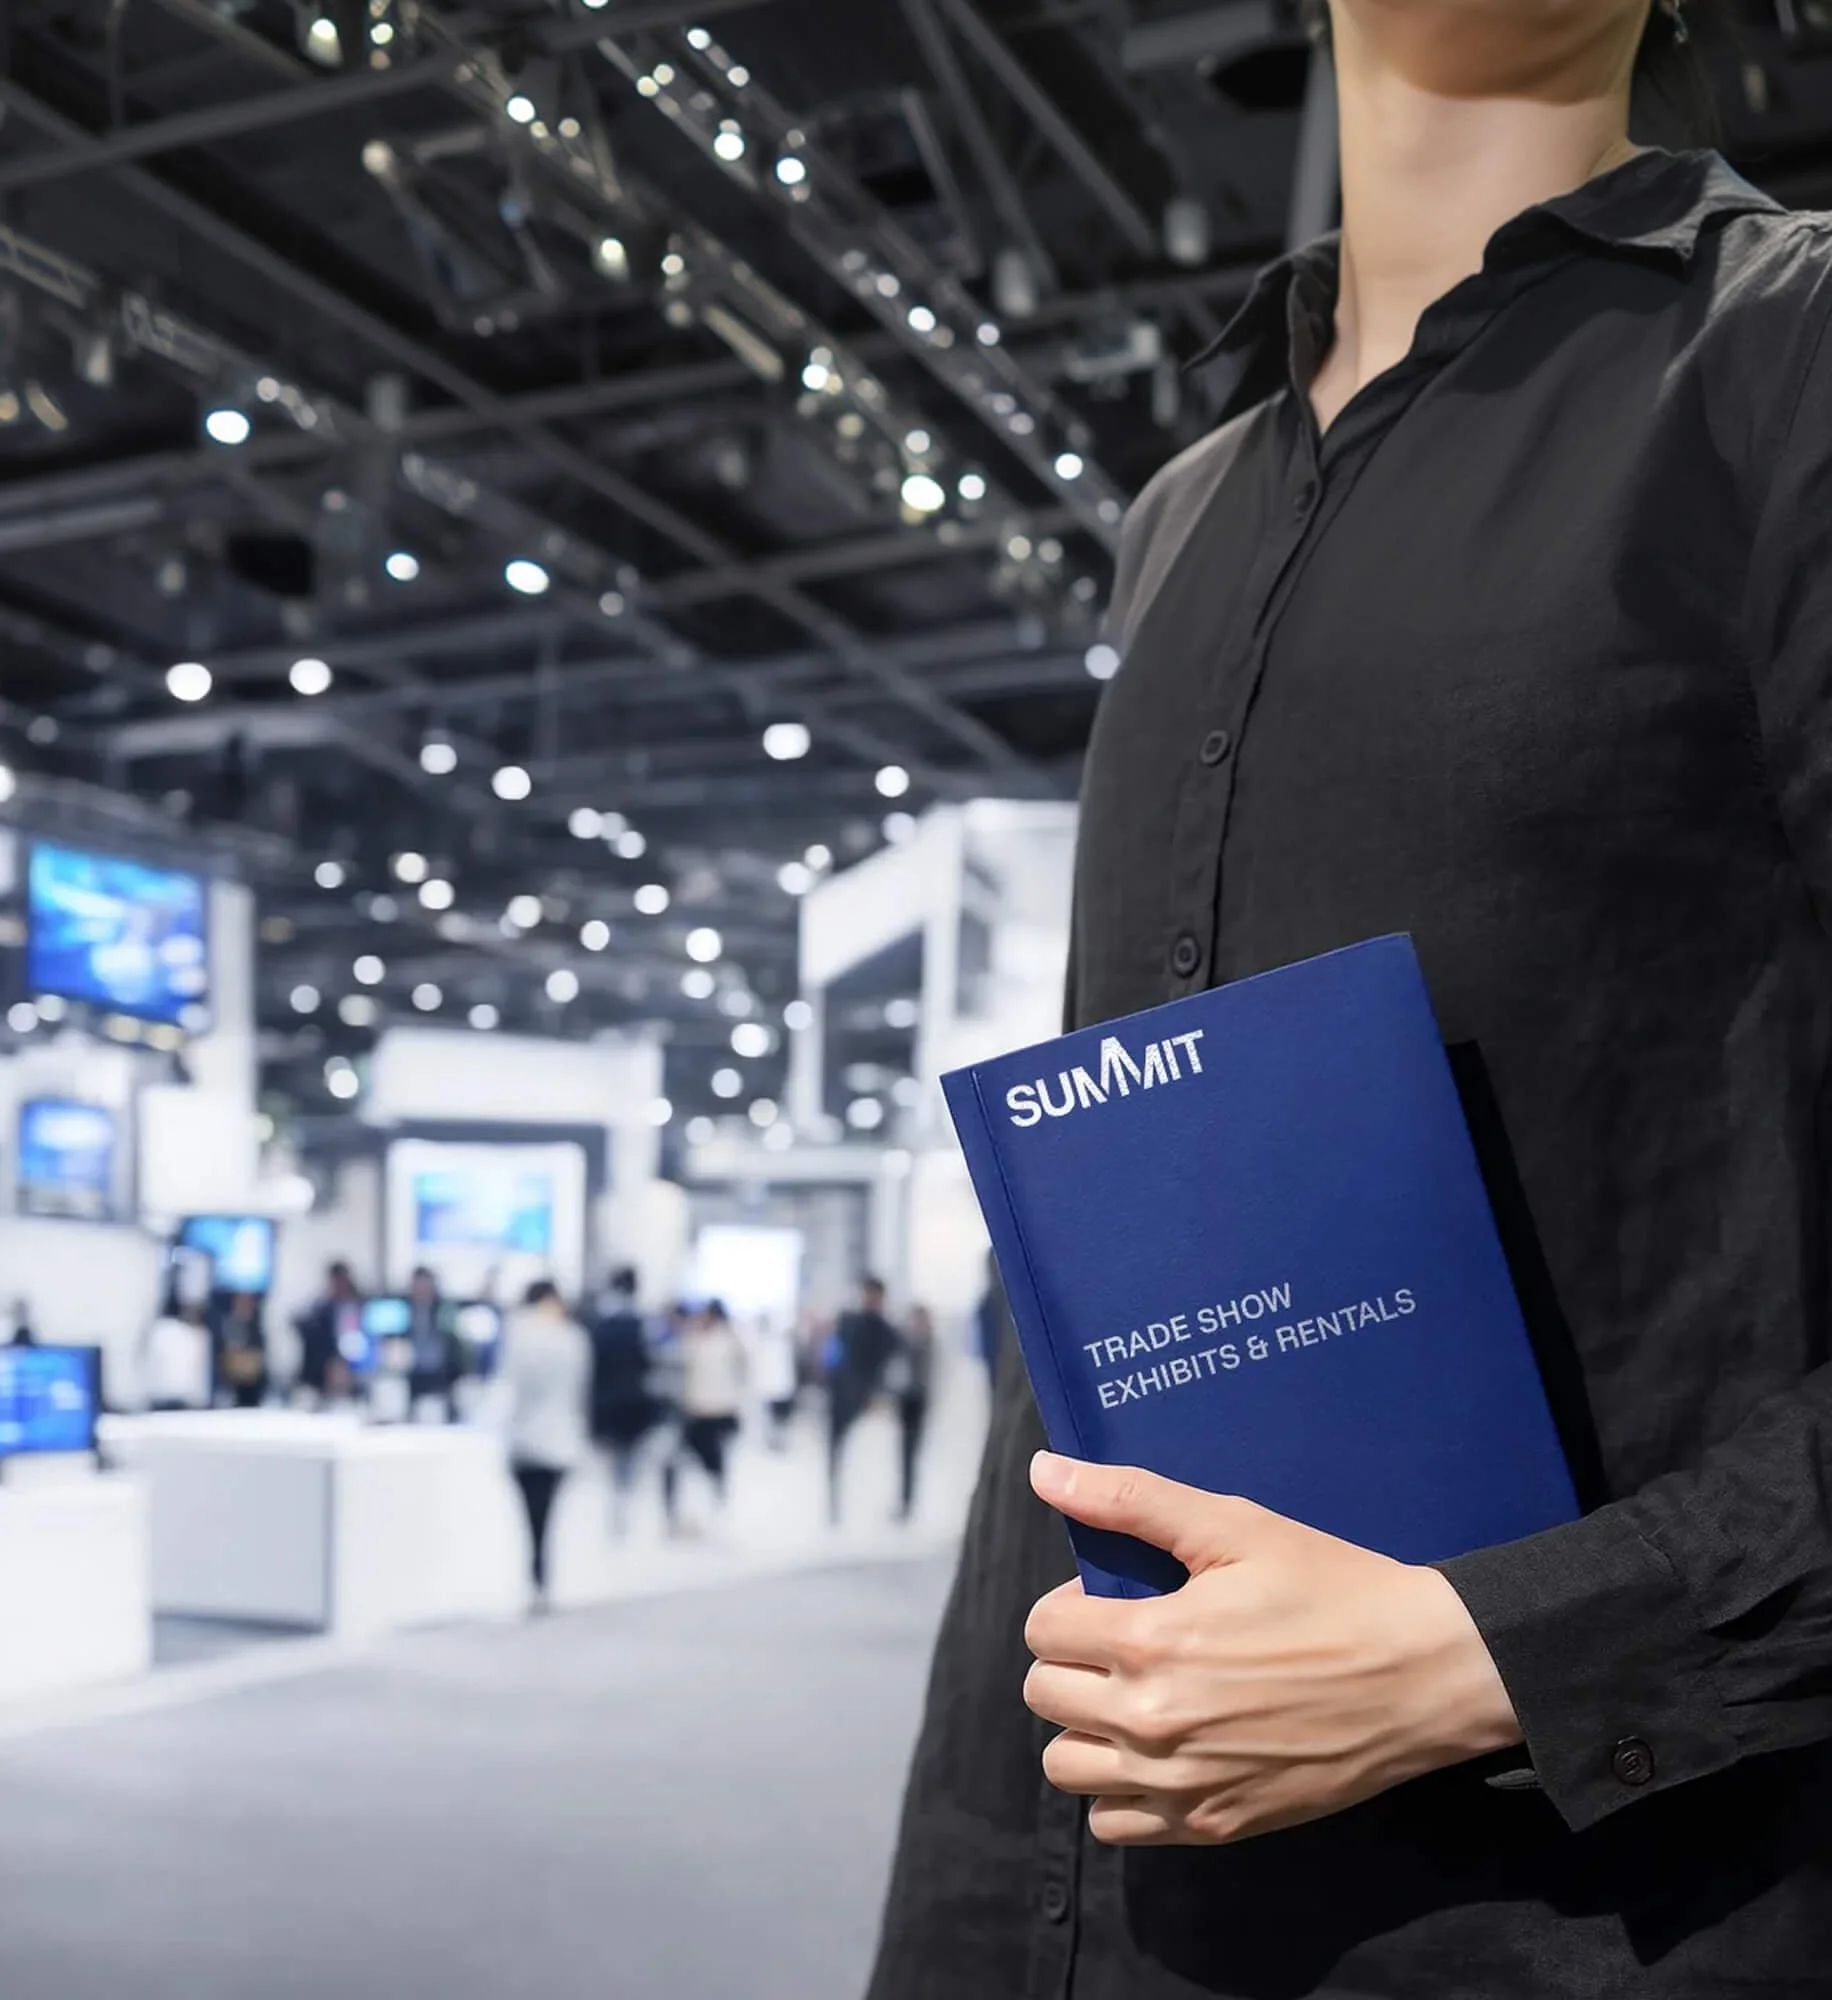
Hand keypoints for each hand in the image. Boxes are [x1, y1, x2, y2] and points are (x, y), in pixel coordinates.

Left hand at [1023, 1452, 1521, 1845]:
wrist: (1421, 1673)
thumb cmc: (1330, 1589)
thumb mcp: (1233, 1526)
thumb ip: (1129, 1499)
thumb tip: (1044, 1471)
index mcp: (1152, 1642)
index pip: (1043, 1629)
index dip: (1069, 1603)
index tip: (1114, 1598)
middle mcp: (1152, 1722)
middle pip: (1043, 1695)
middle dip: (1070, 1658)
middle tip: (1124, 1642)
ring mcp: (1180, 1783)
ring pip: (1065, 1767)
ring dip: (1083, 1728)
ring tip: (1131, 1697)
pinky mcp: (1212, 1826)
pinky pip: (1114, 1824)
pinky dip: (1119, 1792)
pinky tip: (1158, 1751)